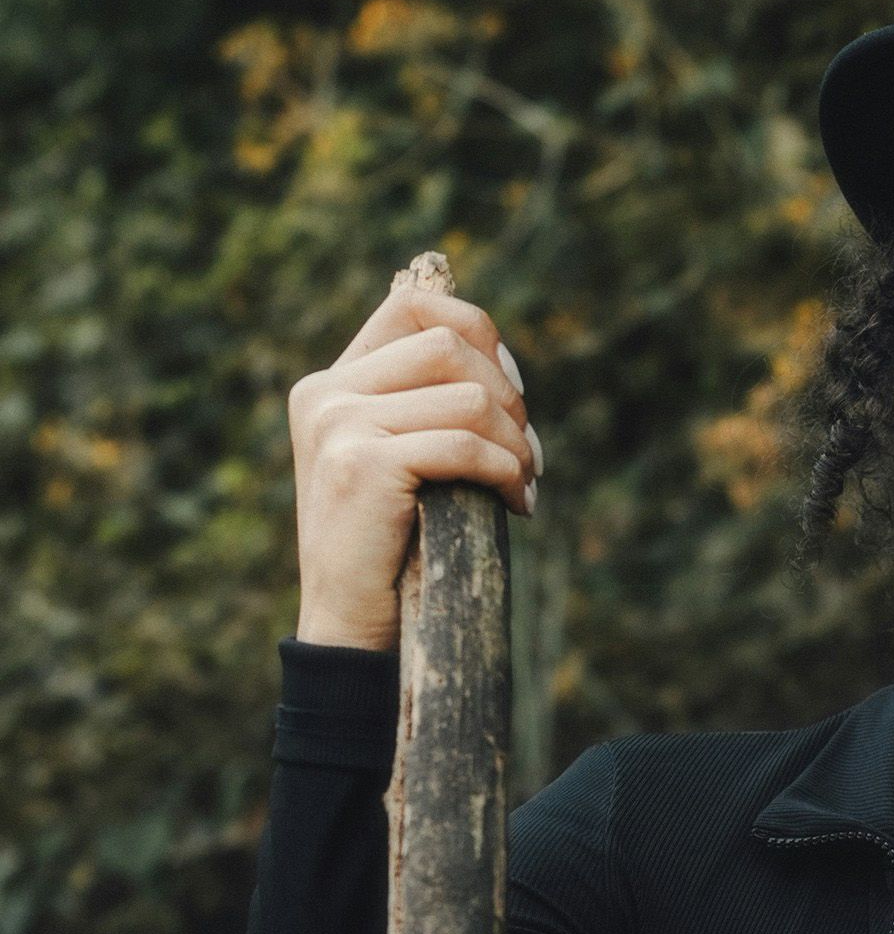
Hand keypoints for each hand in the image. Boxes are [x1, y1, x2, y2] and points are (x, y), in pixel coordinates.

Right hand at [288, 282, 543, 651]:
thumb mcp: (397, 462)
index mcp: (330, 385)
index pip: (410, 306)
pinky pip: (465, 446)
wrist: (349, 627)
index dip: (476, 330)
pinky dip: (506, 473)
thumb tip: (502, 364)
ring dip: (516, 442)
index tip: (510, 386)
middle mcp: (327, 395)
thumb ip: (423, 408)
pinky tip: (516, 503)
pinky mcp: (362, 465)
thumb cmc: (388, 550)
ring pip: (468, 398)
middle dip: (508, 395)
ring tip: (523, 480)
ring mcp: (339, 426)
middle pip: (448, 345)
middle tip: (527, 450)